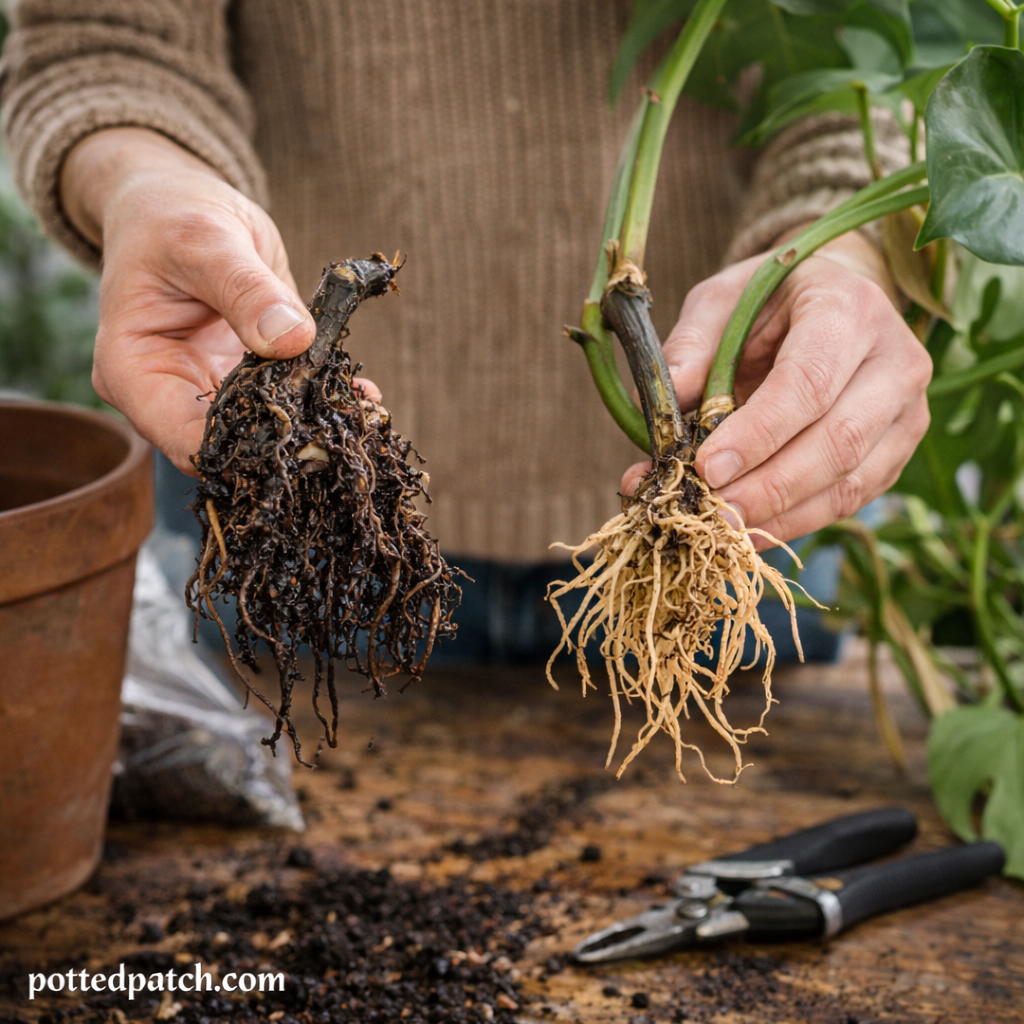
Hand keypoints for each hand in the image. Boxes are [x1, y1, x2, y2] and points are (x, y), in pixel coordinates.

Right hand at [61, 128, 380, 473]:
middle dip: (287, 442)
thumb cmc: (173, 220)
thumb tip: (292, 340)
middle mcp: (170, 397)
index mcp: (132, 374)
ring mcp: (212, 393)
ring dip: (313, 425)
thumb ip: (246, 290)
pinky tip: (363, 395)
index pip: (184, 440)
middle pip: (228, 446)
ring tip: (365, 413)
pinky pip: (288, 403)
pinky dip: (324, 399)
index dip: (243, 447)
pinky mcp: (251, 383)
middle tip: (349, 427)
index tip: (301, 431)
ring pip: (264, 432)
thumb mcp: (206, 242)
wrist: (182, 209)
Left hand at [621, 229, 931, 546]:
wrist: (836, 299)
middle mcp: (896, 360)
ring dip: (780, 515)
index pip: (808, 382)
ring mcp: (907, 411)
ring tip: (721, 530)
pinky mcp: (899, 451)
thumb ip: (690, 346)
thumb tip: (660, 408)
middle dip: (767, 487)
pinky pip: (851, 500)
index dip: (757, 433)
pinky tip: (749, 533)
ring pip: (850, 481)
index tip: (706, 469)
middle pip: (837, 441)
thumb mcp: (722, 301)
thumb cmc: (771, 299)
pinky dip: (797, 522)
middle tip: (708, 511)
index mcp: (848, 308)